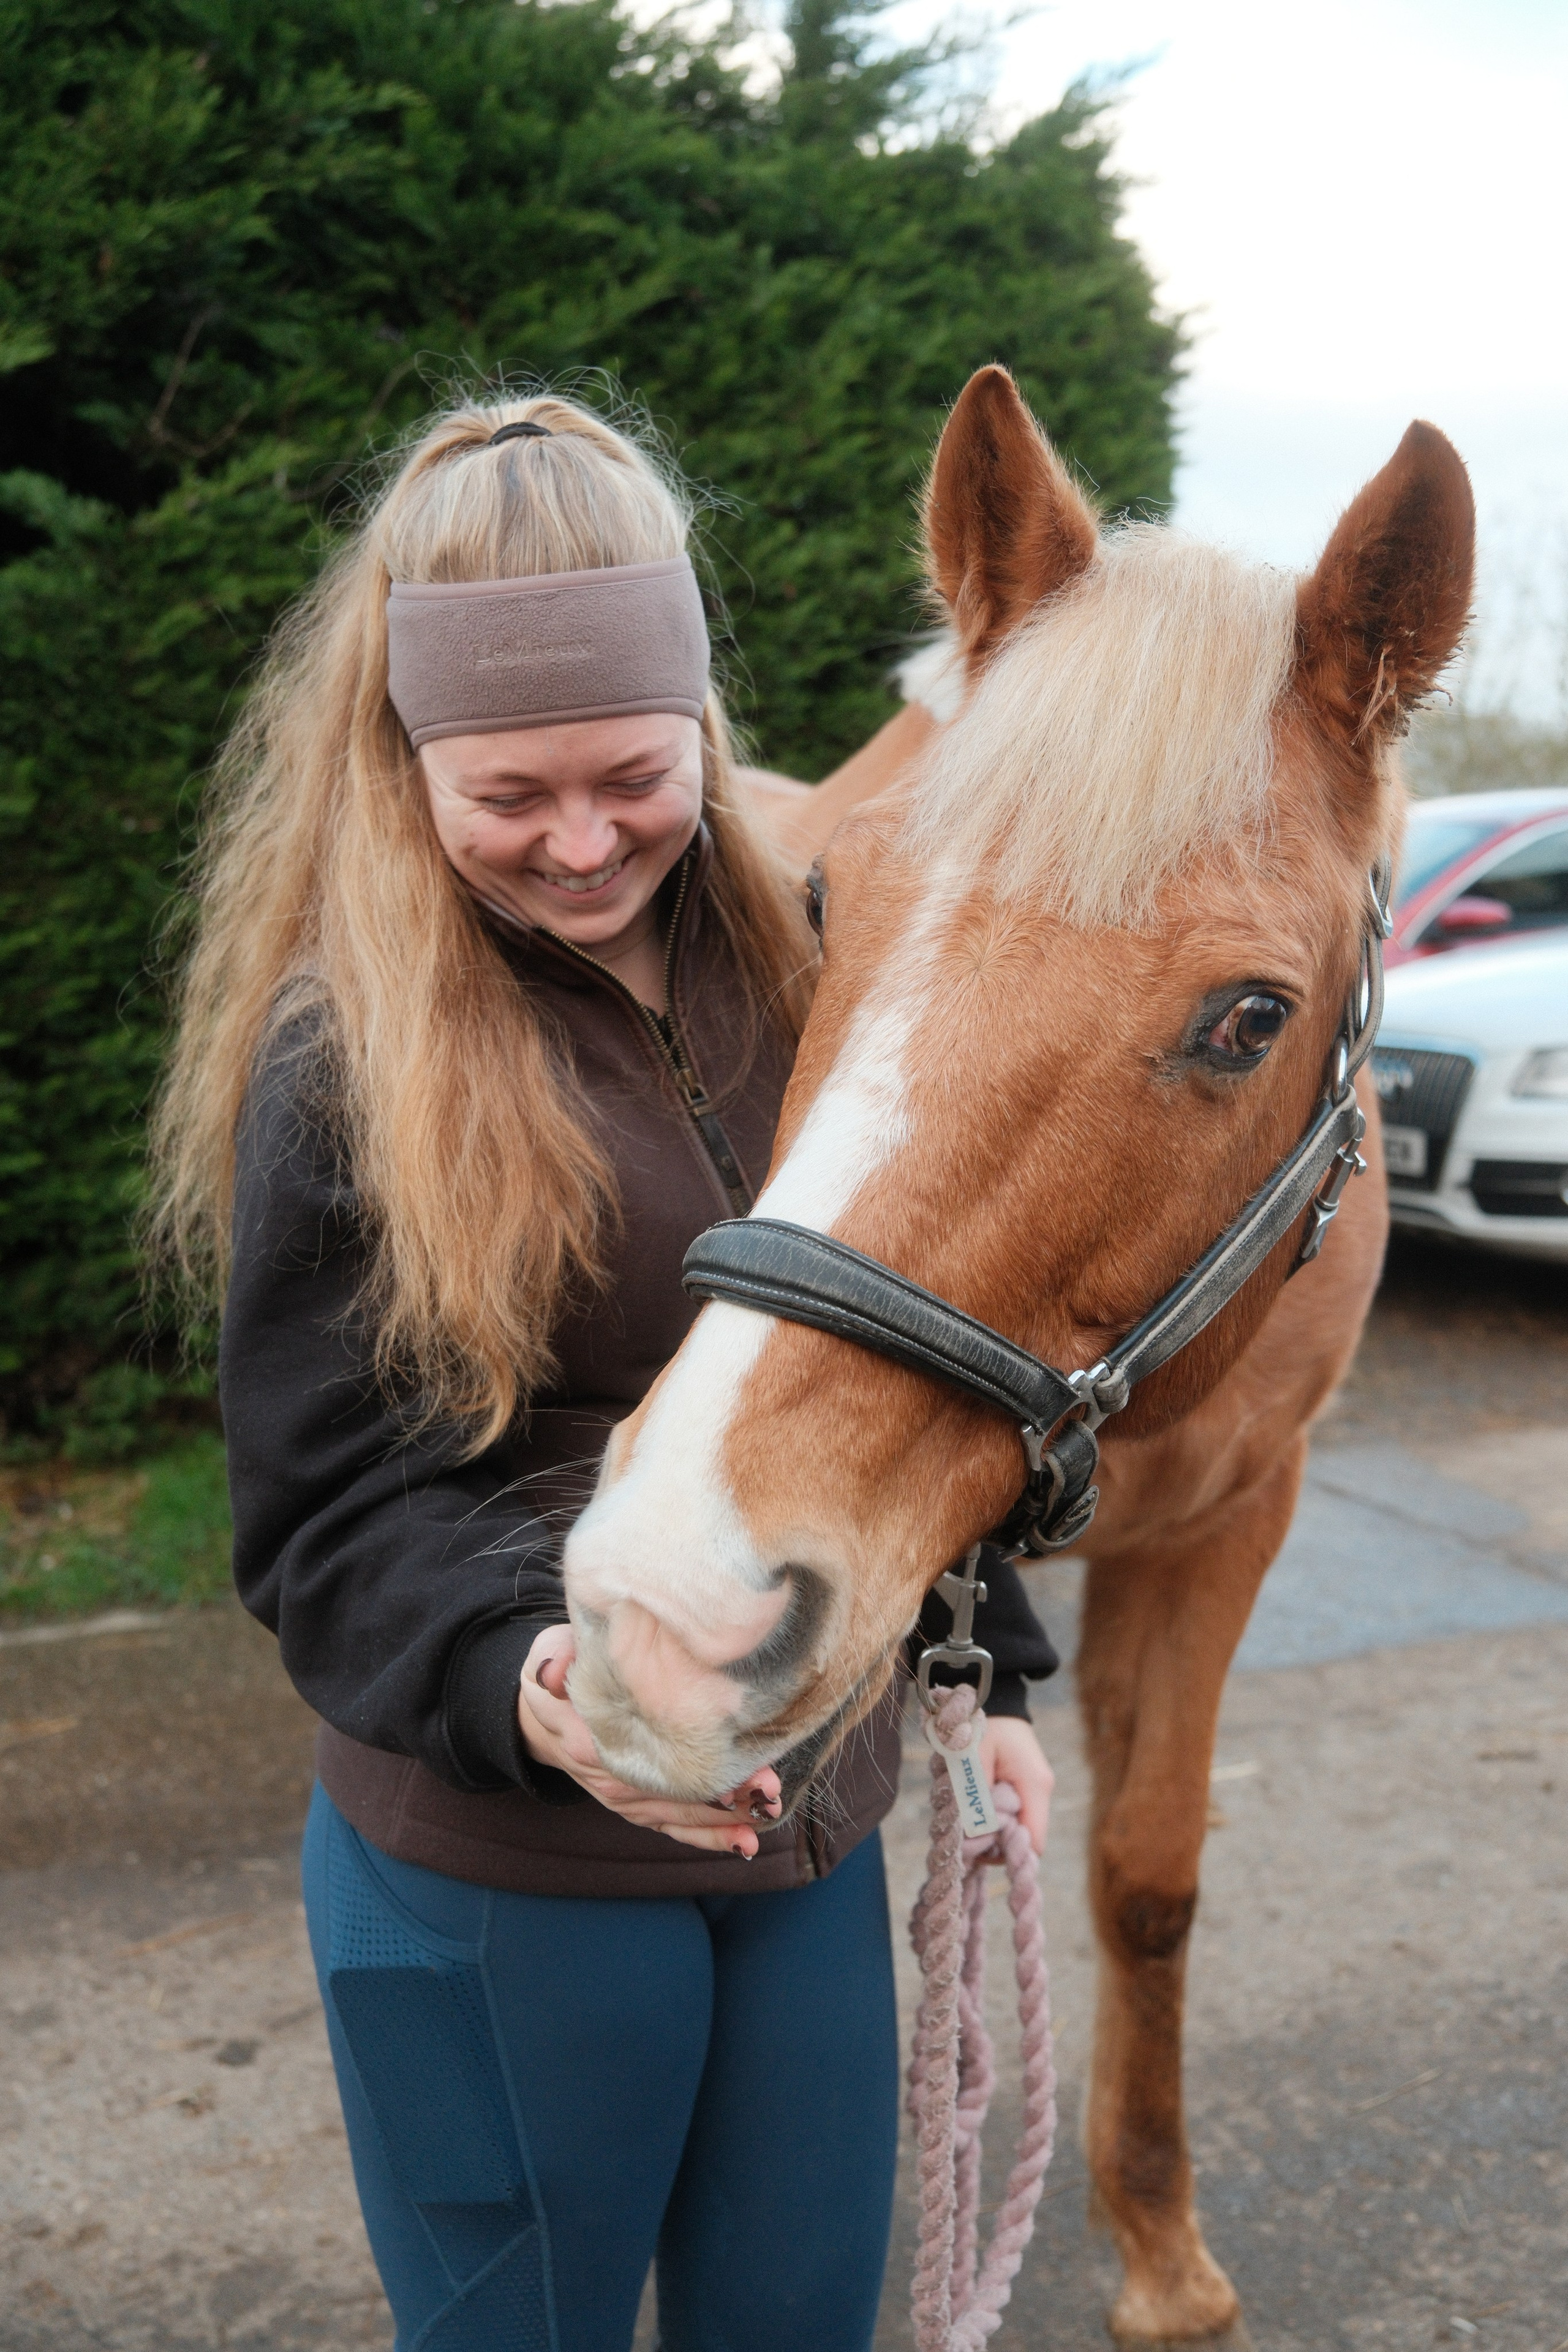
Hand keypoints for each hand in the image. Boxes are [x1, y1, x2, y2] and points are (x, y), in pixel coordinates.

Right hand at [517, 1626, 782, 1856]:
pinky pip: (672, 1827)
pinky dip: (707, 1836)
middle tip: (769, 1789)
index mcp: (593, 1742)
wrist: (539, 1714)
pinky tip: (744, 1842)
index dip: (700, 1762)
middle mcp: (611, 1778)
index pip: (654, 1759)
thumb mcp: (547, 1654)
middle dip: (726, 1793)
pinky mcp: (634, 1806)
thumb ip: (554, 1660)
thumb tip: (552, 1670)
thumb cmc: (557, 1674)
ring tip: (765, 1817)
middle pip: (675, 1791)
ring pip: (679, 1815)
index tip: (741, 1761)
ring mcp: (623, 1798)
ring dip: (724, 1819)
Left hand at [980, 1714, 1052, 1856]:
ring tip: (968, 1808)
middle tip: (966, 1827)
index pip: (1034, 1844)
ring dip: (989, 1828)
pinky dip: (991, 1816)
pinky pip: (1009, 1815)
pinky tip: (975, 1801)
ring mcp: (1034, 1791)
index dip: (1008, 1853)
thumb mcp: (973, 1757)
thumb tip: (974, 1837)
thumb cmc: (981, 1724)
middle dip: (993, 1841)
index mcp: (1035, 1785)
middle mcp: (1040, 1792)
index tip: (980, 1845)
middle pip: (1022, 1841)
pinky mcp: (1024, 1789)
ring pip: (1014, 1830)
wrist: (994, 1699)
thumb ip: (975, 1798)